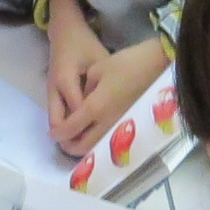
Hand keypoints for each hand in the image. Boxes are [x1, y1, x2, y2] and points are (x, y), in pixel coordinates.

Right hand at [44, 0, 110, 149]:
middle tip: (91, 151)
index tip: (104, 141)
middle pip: (58, 123)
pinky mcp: (52, 93)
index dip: (87, 129)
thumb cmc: (84, 44)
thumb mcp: (98, 60)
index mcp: (65, 80)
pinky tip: (82, 130)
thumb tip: (114, 104)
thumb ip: (101, 84)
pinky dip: (67, 124)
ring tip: (86, 146)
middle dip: (72, 139)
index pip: (76, 113)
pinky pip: (58, 114)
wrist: (64, 31)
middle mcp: (54, 90)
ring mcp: (50, 91)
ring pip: (55, 121)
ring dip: (68, 133)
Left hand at [55, 38, 168, 158]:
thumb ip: (84, 91)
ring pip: (97, 146)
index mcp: (96, 108)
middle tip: (62, 139)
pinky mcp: (129, 124)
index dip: (58, 133)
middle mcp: (107, 122)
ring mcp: (120, 125)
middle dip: (69, 146)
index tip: (51, 133)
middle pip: (84, 146)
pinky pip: (108, 139)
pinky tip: (92, 130)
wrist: (157, 65)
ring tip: (75, 135)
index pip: (71, 128)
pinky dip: (96, 139)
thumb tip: (81, 104)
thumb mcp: (97, 70)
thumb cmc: (126, 63)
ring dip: (83, 145)